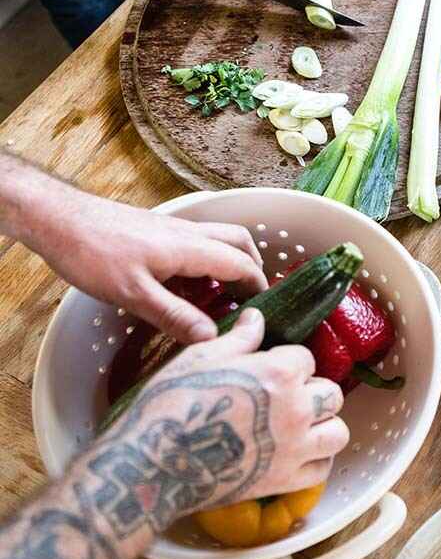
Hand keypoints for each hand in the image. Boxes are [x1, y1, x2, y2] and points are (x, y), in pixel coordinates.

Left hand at [45, 190, 267, 343]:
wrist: (61, 220)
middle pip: (238, 242)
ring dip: (228, 264)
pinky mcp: (157, 231)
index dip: (257, 287)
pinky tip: (184, 287)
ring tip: (218, 297)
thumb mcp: (133, 294)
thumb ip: (174, 315)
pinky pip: (195, 244)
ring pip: (218, 240)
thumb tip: (212, 338)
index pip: (241, 264)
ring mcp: (173, 230)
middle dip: (251, 268)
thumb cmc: (94, 254)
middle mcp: (189, 233)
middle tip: (248, 298)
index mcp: (191, 247)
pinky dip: (204, 263)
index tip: (262, 311)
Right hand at [104, 308, 348, 514]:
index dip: (288, 363)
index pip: (306, 359)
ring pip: (337, 431)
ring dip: (324, 425)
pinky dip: (316, 461)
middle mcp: (297, 408)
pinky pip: (322, 469)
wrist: (153, 463)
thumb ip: (240, 336)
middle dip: (313, 391)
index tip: (270, 371)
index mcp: (280, 372)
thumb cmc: (174, 402)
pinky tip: (299, 454)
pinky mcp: (284, 481)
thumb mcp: (204, 356)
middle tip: (289, 398)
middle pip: (331, 393)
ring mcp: (294, 448)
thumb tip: (257, 317)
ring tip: (302, 425)